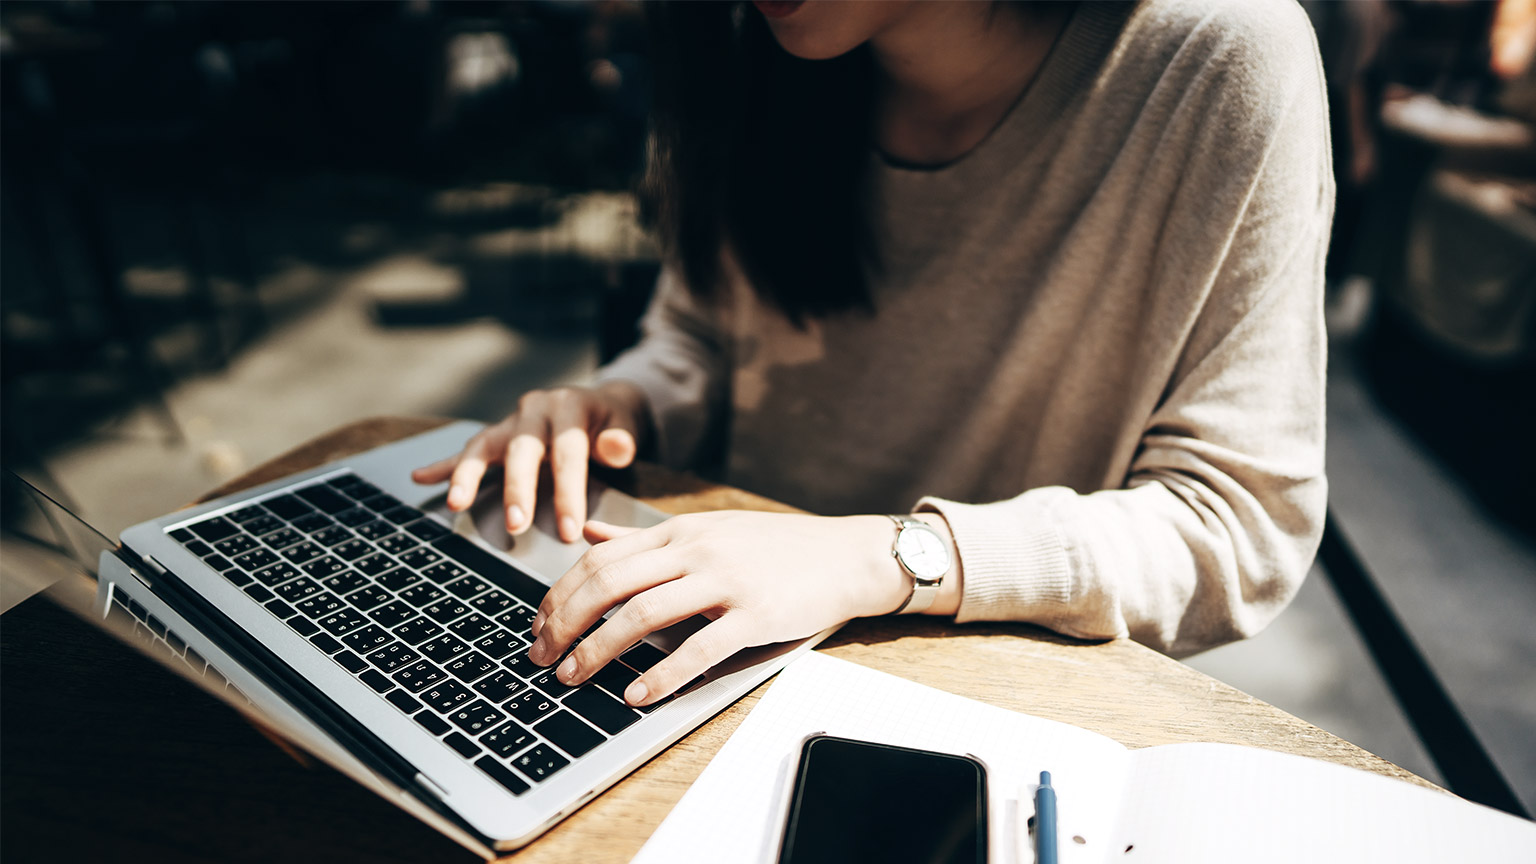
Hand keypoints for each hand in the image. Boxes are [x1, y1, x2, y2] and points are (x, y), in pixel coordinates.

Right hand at [410, 381, 650, 541]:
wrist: (601, 403)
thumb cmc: (613, 422)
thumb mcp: (627, 424)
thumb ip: (622, 438)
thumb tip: (616, 448)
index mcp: (569, 405)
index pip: (567, 452)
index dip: (568, 492)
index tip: (569, 529)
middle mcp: (535, 409)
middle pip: (522, 449)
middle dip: (519, 489)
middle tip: (517, 526)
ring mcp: (512, 421)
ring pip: (484, 446)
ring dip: (468, 476)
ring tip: (455, 503)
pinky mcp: (498, 435)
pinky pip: (468, 450)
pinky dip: (445, 465)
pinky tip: (420, 478)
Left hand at [526, 511, 912, 705]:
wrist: (846, 554)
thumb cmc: (776, 548)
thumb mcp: (706, 529)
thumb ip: (644, 537)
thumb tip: (589, 533)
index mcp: (679, 532)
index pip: (601, 557)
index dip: (560, 594)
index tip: (538, 626)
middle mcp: (696, 550)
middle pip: (611, 582)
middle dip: (566, 623)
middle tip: (542, 657)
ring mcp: (727, 581)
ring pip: (644, 612)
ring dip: (600, 648)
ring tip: (574, 677)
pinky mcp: (756, 615)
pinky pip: (700, 647)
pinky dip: (662, 674)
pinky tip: (637, 694)